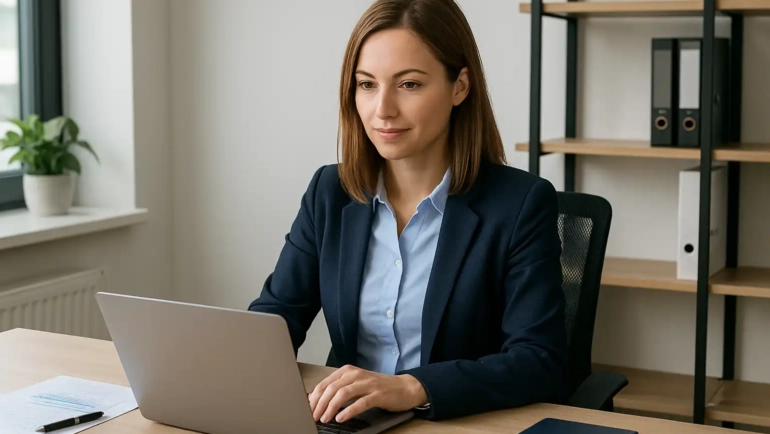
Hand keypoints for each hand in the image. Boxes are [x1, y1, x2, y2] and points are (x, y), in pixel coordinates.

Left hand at [308, 365, 427, 423]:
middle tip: (314, 417)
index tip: (308, 410)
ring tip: (325, 418)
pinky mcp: (378, 394)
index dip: (314, 398)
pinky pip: (361, 402)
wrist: (404, 387)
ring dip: (331, 407)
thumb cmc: (378, 387)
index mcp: (348, 371)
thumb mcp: (356, 384)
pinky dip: (348, 411)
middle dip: (320, 404)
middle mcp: (356, 374)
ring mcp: (368, 383)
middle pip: (332, 388)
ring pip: (343, 394)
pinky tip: (341, 418)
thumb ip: (339, 389)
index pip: (325, 383)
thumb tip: (317, 401)